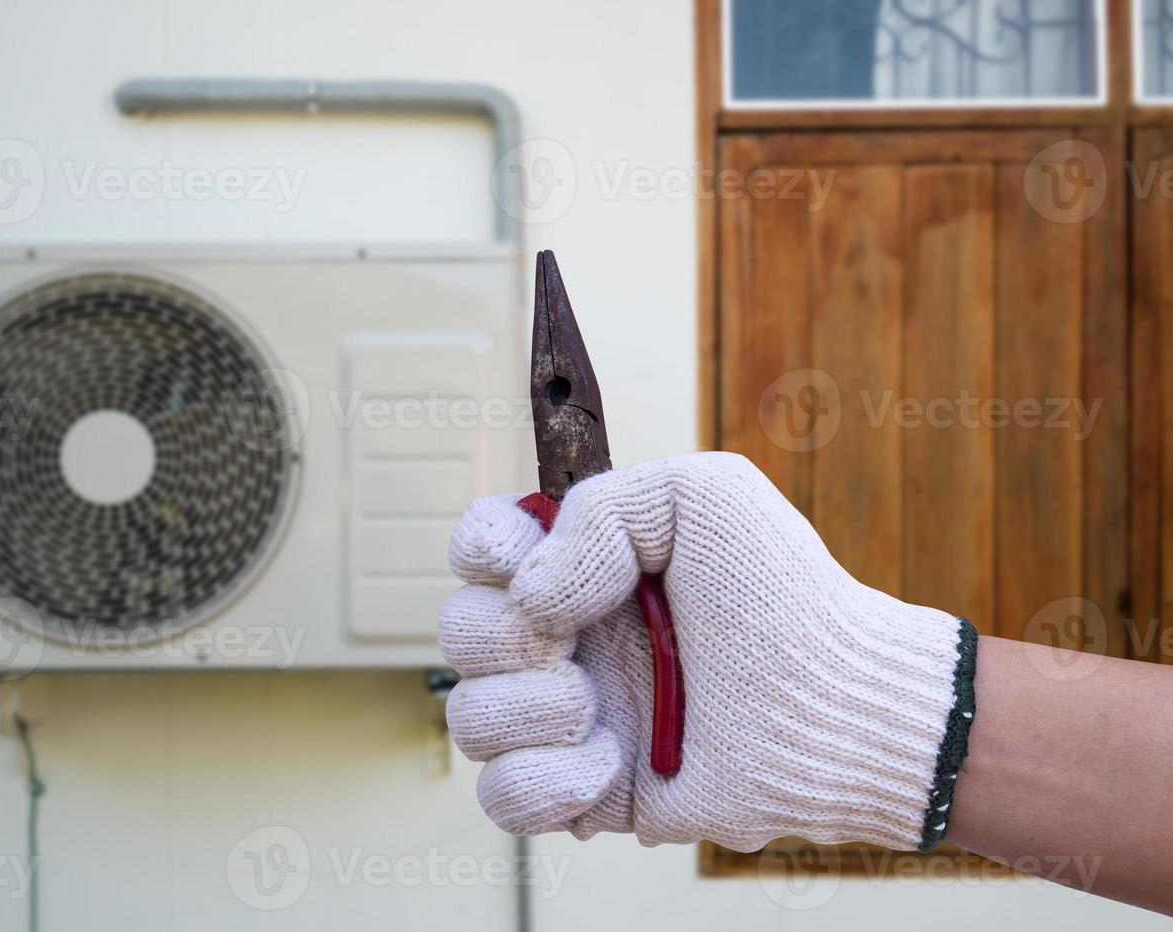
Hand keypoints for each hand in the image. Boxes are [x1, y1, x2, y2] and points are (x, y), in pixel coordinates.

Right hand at [439, 452, 975, 850]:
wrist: (833, 705)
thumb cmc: (782, 594)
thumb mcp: (704, 495)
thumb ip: (598, 506)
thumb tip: (529, 593)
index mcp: (583, 565)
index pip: (481, 546)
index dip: (485, 551)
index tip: (525, 563)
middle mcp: (567, 637)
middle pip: (460, 631)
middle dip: (508, 638)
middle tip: (573, 641)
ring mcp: (571, 715)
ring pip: (470, 717)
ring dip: (530, 711)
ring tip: (599, 711)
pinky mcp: (583, 790)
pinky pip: (501, 797)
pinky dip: (544, 782)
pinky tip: (610, 763)